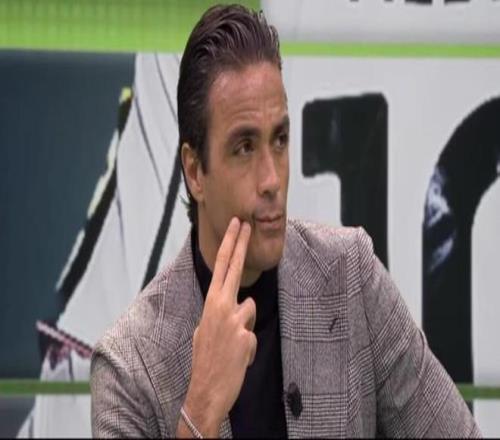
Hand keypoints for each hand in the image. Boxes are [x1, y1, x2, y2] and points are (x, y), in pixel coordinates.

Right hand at [178, 217, 256, 437]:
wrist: (206, 389)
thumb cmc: (206, 359)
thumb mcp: (204, 330)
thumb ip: (218, 313)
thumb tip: (232, 306)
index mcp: (210, 303)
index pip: (220, 267)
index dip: (229, 244)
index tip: (235, 226)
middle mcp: (220, 306)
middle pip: (234, 267)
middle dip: (239, 243)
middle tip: (245, 222)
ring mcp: (233, 320)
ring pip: (250, 309)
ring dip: (244, 327)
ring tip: (232, 346)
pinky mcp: (245, 335)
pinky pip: (252, 334)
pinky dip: (247, 348)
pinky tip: (238, 359)